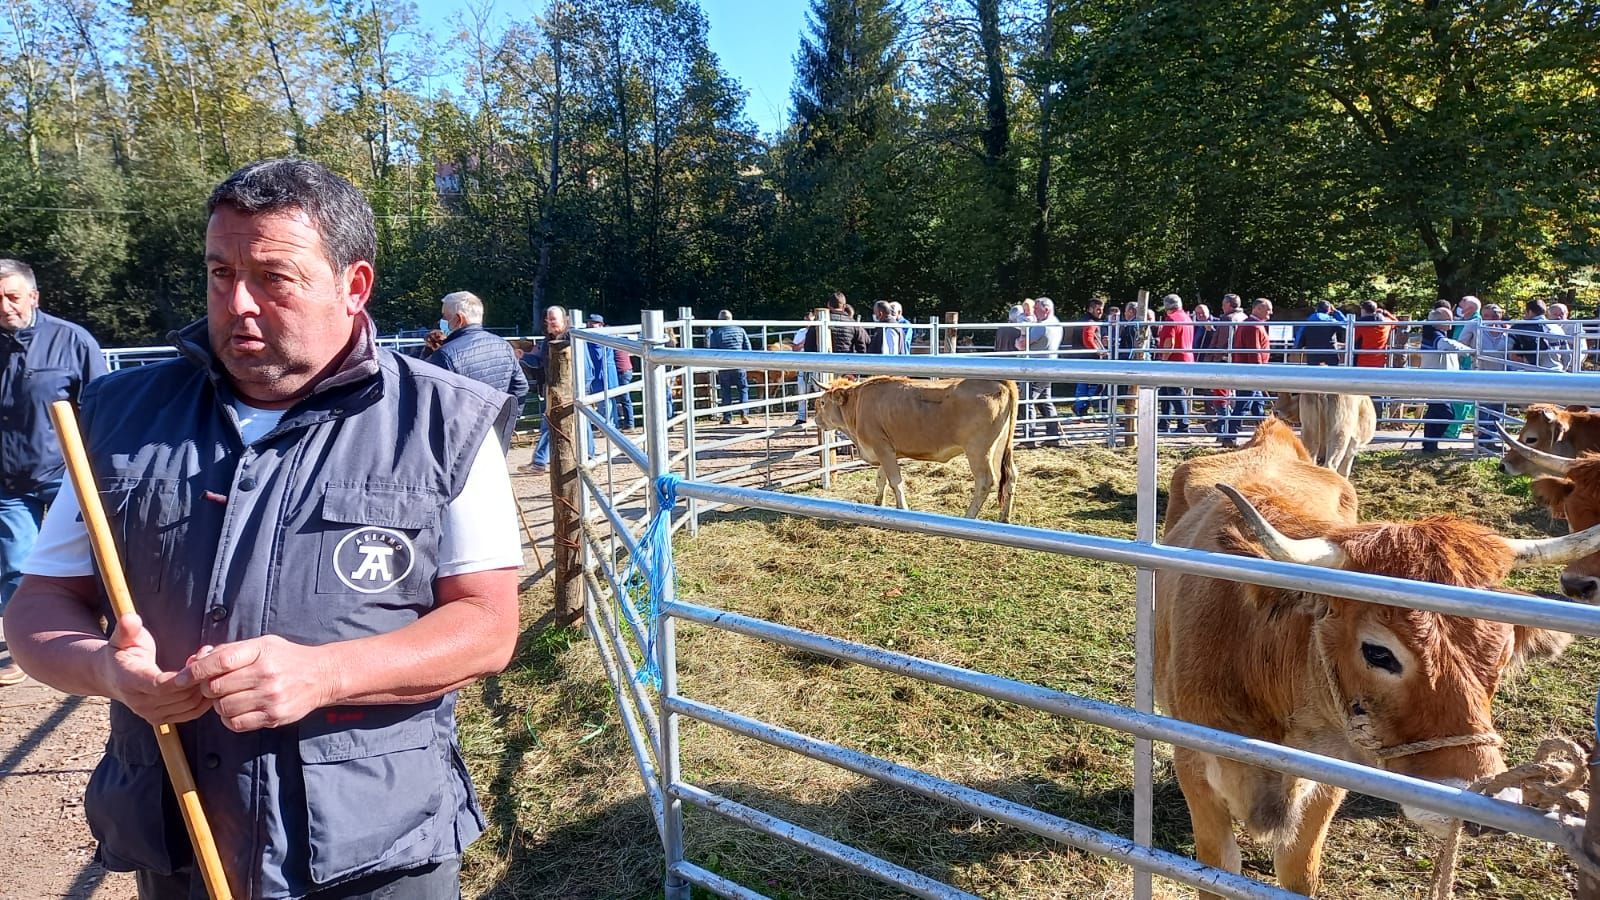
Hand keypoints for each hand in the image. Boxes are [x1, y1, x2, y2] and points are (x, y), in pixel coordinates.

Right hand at [97, 613, 211, 725]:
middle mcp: (139, 702)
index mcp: (129, 681)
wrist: (111, 676)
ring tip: (204, 664)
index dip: (181, 677)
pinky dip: (204, 698)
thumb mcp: (122, 637)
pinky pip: (192, 713)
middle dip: (198, 676)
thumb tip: (130, 618)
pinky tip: (203, 680)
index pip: (159, 685)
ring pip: (189, 705)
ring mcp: (151, 714)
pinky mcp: (162, 720)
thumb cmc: (122, 651)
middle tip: (206, 654)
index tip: (194, 660)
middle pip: (179, 696)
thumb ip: (127, 628)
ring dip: (204, 686)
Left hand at [180, 635, 340, 731]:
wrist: (322, 675)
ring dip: (220, 704)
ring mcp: (270, 698)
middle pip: (216, 687)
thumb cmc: (287, 658)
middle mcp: (266, 675)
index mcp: (261, 652)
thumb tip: (194, 661)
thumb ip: (228, 651)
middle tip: (216, 686)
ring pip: (223, 707)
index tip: (181, 677)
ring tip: (232, 697)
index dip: (194, 670)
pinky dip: (230, 718)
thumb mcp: (261, 645)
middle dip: (209, 688)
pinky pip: (236, 723)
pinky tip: (239, 709)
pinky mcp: (273, 717)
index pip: (218, 661)